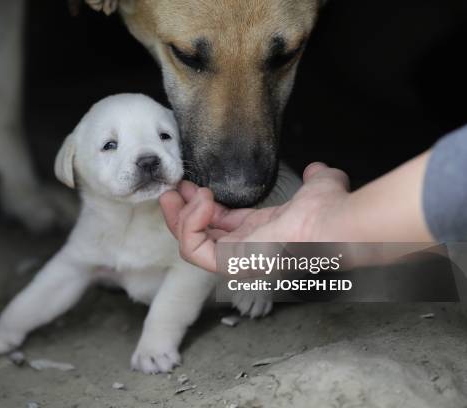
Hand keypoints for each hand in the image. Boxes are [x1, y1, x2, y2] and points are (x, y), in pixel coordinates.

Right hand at [159, 163, 350, 271]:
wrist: (332, 222)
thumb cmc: (328, 211)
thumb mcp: (318, 187)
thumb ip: (315, 177)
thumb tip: (317, 168)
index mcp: (259, 233)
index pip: (218, 224)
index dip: (200, 205)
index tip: (189, 185)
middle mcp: (245, 248)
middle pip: (198, 236)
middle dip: (179, 213)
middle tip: (170, 191)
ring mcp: (235, 259)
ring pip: (189, 245)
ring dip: (179, 217)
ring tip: (179, 193)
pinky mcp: (228, 263)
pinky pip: (193, 248)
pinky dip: (190, 223)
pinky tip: (202, 200)